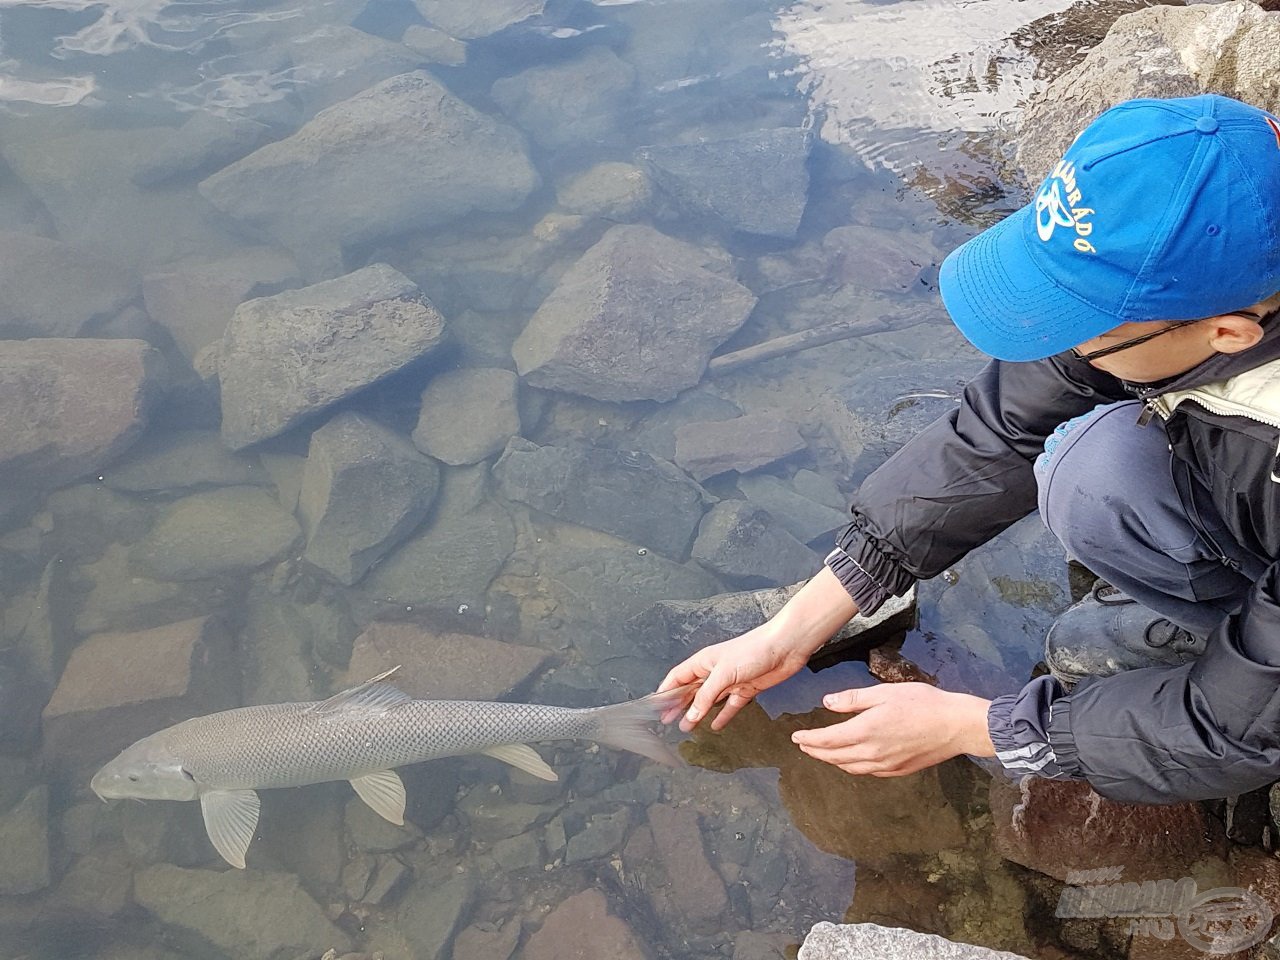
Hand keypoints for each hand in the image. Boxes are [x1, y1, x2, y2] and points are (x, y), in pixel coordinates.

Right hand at [657, 566, 860, 730]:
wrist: (785, 647)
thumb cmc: (754, 650)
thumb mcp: (724, 673)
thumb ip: (706, 695)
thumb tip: (691, 714)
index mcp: (704, 661)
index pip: (677, 677)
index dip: (665, 691)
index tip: (655, 705)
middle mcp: (715, 671)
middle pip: (691, 690)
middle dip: (679, 705)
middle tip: (667, 721)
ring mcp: (730, 681)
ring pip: (709, 700)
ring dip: (698, 713)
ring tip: (687, 727)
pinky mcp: (746, 689)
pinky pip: (730, 706)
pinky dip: (722, 716)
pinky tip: (715, 726)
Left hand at [791, 683, 994, 776]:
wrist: (956, 726)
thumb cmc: (923, 704)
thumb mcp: (884, 693)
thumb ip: (853, 699)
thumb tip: (827, 702)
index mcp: (866, 731)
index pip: (828, 740)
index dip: (809, 740)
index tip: (796, 737)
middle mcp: (873, 752)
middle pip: (835, 757)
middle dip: (816, 752)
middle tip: (804, 746)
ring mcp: (886, 765)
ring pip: (851, 767)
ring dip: (833, 761)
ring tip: (823, 754)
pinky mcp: (899, 770)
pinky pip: (868, 771)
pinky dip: (854, 766)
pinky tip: (853, 761)